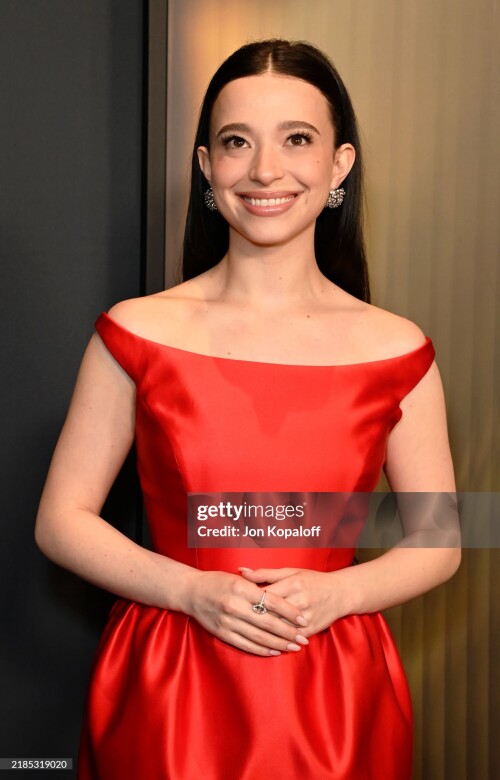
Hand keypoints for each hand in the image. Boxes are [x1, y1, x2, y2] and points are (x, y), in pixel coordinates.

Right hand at [183, 569, 309, 656]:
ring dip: (278, 643)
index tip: (302, 620)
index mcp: (241, 588)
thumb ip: (259, 587)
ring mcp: (228, 621)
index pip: (272, 601)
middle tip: (303, 639)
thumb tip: (283, 600)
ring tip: (293, 647)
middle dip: (288, 632)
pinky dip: (262, 649)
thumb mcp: (239, 579)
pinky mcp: (222, 633)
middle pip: (268, 622)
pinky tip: (274, 651)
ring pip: (259, 636)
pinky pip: (246, 644)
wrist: (191, 592)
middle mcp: (235, 605)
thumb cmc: (217, 581)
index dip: (289, 612)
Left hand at [238, 567, 342, 636]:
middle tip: (236, 620)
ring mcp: (306, 616)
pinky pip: (290, 638)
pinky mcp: (311, 629)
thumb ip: (264, 573)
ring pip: (279, 628)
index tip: (236, 603)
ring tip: (245, 633)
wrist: (340, 593)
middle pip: (271, 612)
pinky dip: (278, 641)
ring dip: (263, 632)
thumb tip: (240, 570)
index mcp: (293, 583)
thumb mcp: (290, 572)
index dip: (249, 600)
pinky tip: (265, 644)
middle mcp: (300, 600)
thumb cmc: (311, 580)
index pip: (265, 594)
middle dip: (252, 617)